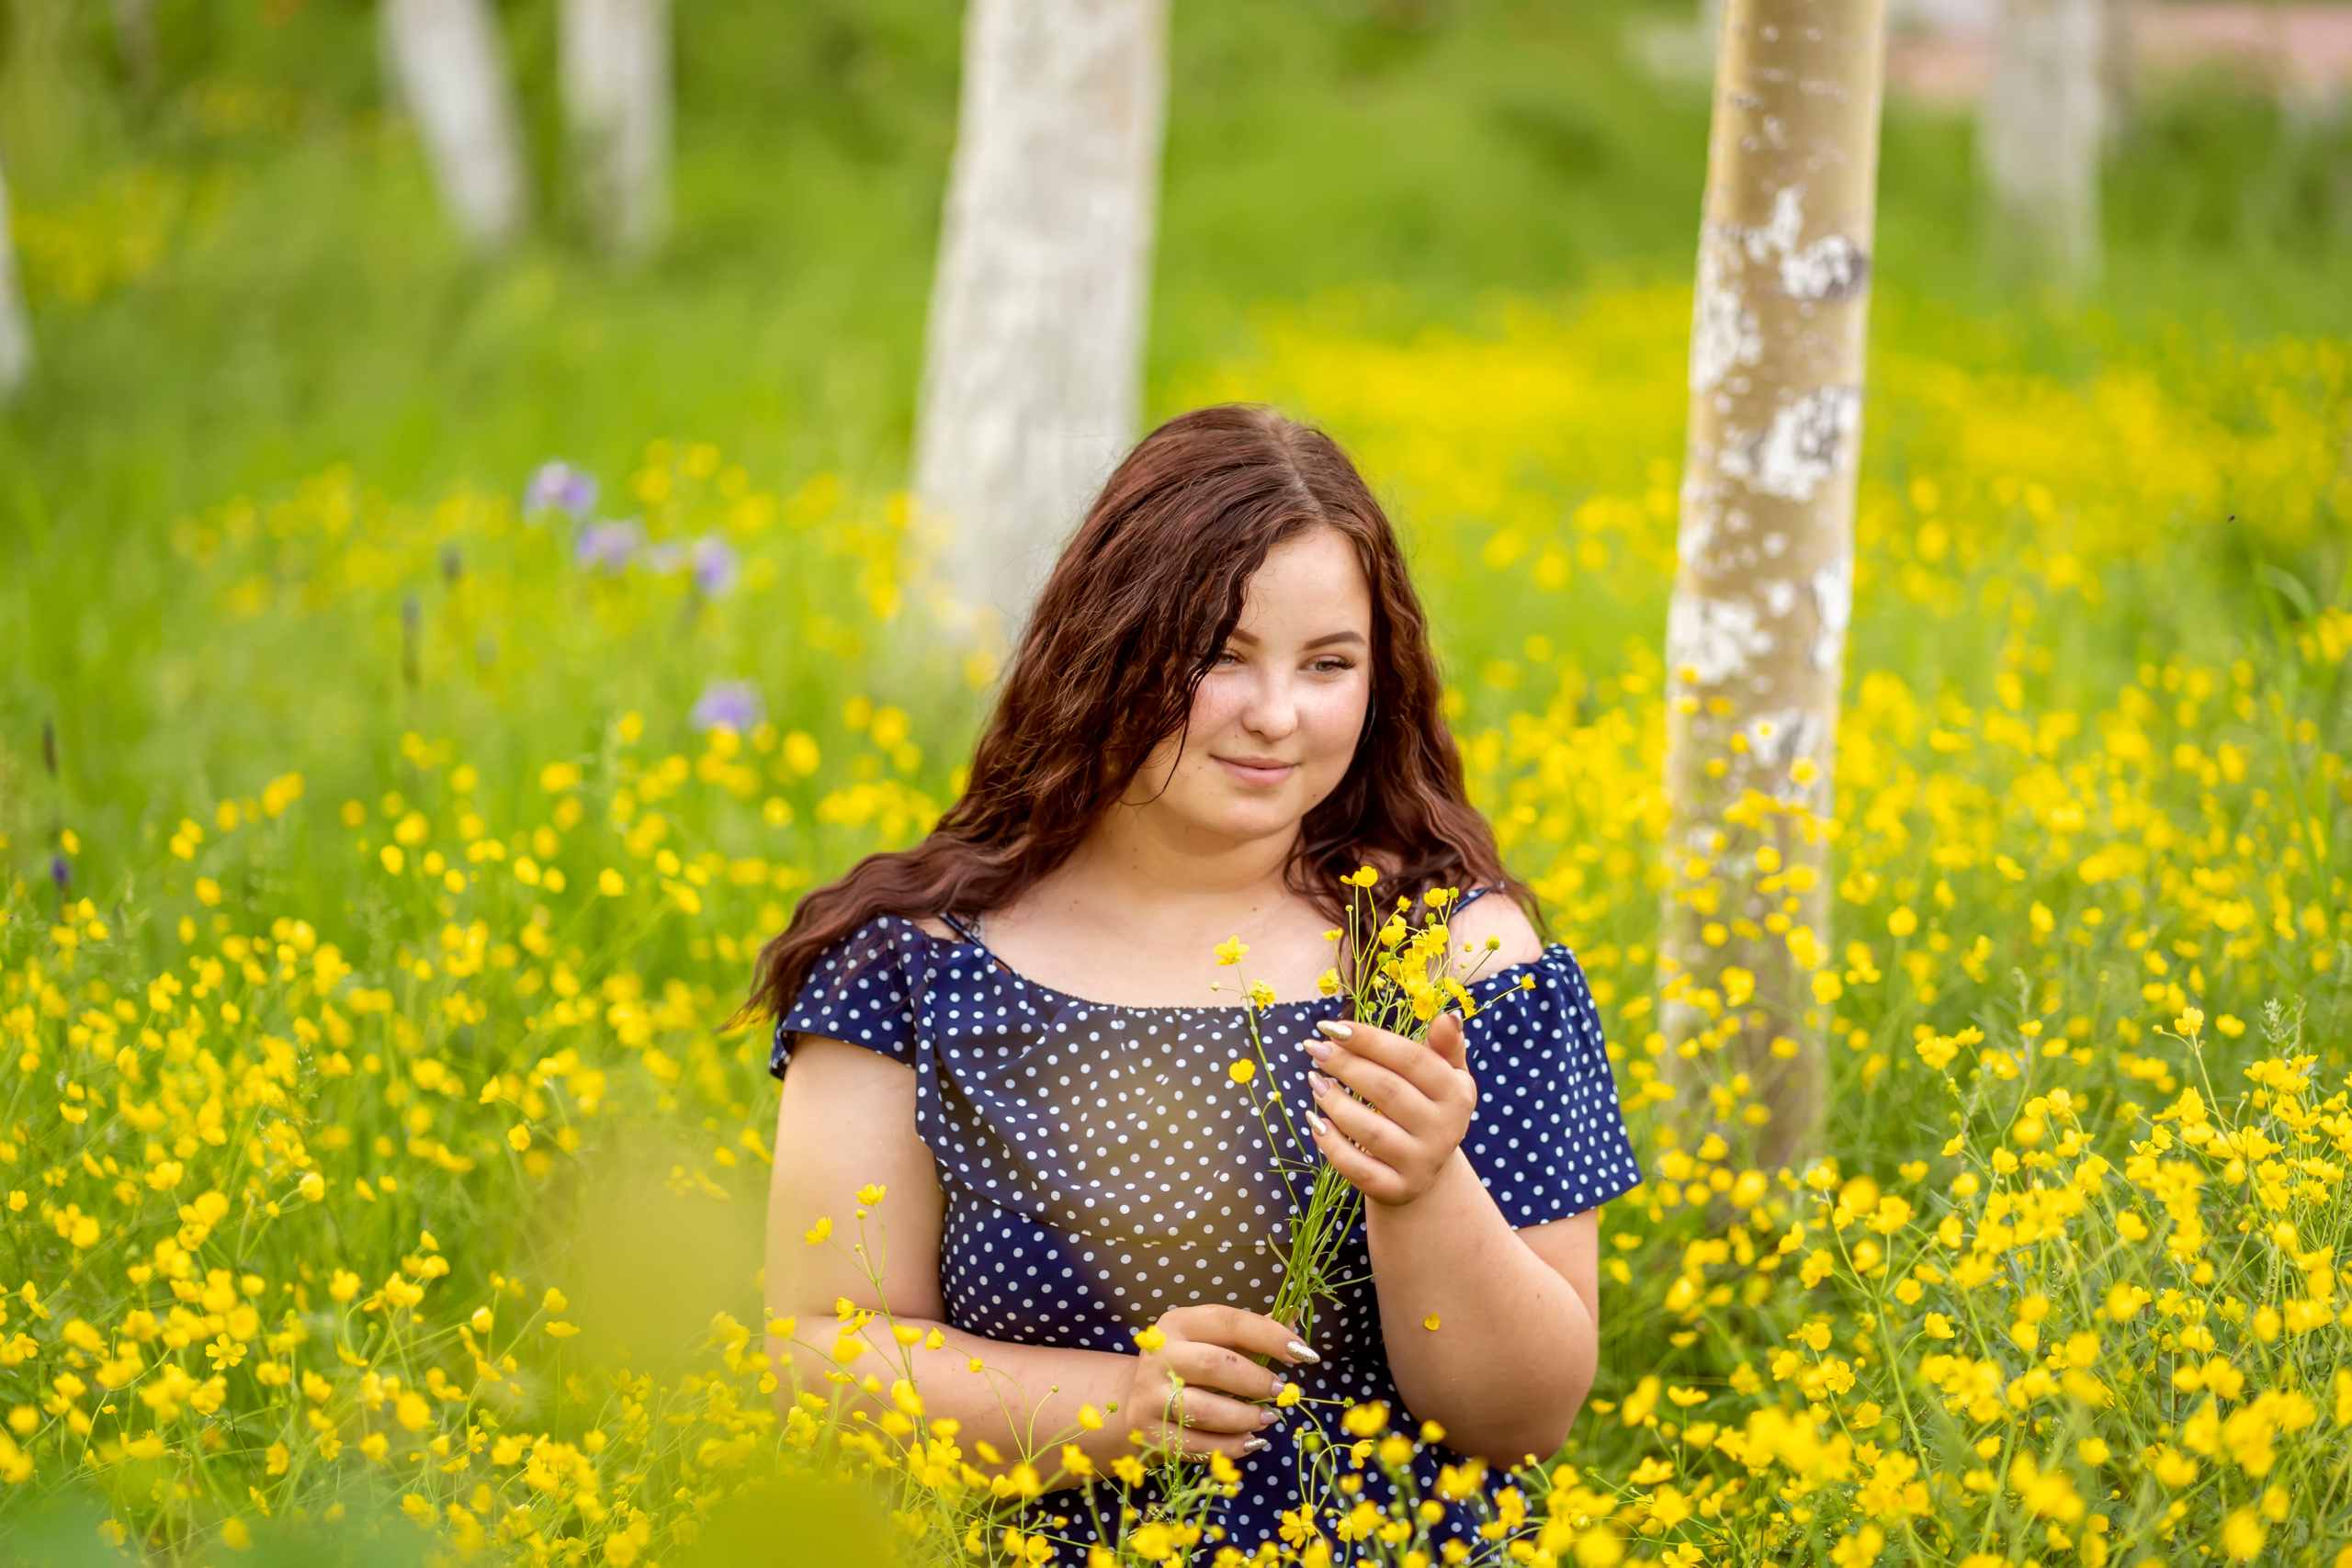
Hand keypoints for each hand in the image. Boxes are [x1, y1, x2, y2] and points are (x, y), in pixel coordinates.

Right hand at [1117, 1305, 1314, 1461]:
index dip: (1270, 1336)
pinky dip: (1231, 1446)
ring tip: (1268, 1419)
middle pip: (1214, 1365)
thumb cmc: (1189, 1363)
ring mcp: (1149, 1394)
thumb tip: (1294, 1317)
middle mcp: (1159, 1354)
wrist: (1136, 1394)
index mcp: (1179, 1323)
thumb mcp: (1213, 1339)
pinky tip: (1250, 1441)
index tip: (1303, 1353)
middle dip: (1257, 1382)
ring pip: (1205, 1410)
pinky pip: (1196, 1444)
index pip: (1230, 1322)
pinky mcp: (1148, 1431)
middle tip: (1282, 1393)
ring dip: (1245, 1418)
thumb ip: (1251, 1331)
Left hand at [1304, 1013, 1476, 1206]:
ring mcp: (1421, 1164)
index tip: (1332, 1027)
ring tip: (1313, 1080)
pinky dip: (1332, 1144)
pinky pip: (1358, 1167)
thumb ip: (1446, 1045)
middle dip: (1346, 1065)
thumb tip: (1447, 1018)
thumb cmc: (1428, 1105)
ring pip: (1370, 1132)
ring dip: (1334, 1102)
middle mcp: (1444, 1131)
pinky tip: (1315, 1121)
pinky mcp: (1397, 1190)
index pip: (1411, 1059)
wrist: (1426, 1169)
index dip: (1369, 1040)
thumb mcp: (1445, 1074)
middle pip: (1387, 1091)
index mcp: (1457, 1094)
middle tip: (1315, 1049)